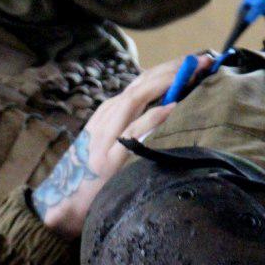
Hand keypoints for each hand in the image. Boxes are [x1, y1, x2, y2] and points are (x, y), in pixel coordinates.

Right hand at [32, 54, 207, 238]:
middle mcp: (105, 118)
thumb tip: (163, 114)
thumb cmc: (90, 176)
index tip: (194, 62)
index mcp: (107, 113)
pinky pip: (133, 132)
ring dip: (166, 82)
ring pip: (136, 98)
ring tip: (192, 72)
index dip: (168, 69)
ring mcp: (105, 137)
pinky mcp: (108, 159)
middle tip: (203, 60)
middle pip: (141, 84)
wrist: (62, 203)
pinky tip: (173, 107)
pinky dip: (153, 117)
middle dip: (172, 69)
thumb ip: (129, 128)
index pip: (141, 83)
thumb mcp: (108, 144)